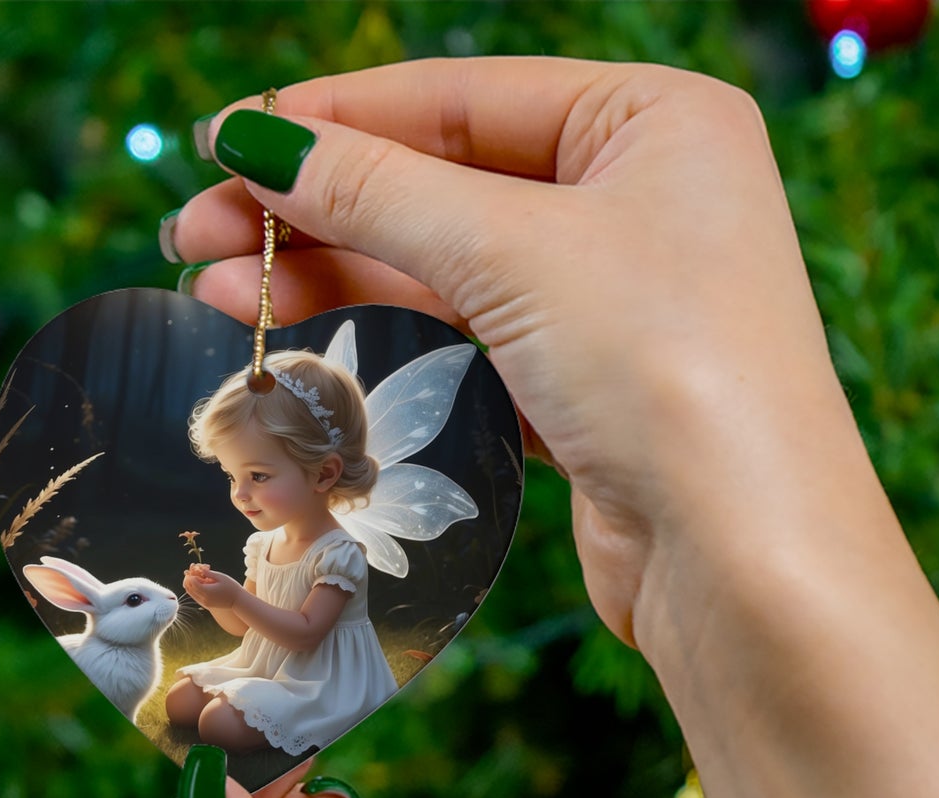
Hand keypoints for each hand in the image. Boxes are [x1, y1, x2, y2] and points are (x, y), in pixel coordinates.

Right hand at [168, 58, 868, 655]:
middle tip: (196, 234)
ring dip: (335, 272)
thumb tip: (257, 141)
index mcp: (655, 121)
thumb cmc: (667, 370)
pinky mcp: (588, 386)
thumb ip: (379, 189)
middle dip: (318, 206)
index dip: (335, 118)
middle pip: (445, 181)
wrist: (742, 558)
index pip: (463, 98)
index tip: (224, 141)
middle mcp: (642, 199)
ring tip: (220, 288)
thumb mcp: (514, 251)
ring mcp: (616, 298)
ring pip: (449, 265)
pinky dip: (389, 332)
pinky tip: (305, 332)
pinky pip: (470, 336)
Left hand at [183, 564, 242, 608]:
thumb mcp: (221, 577)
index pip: (192, 582)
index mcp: (207, 591)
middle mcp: (204, 598)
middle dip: (188, 579)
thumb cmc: (231, 587)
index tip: (195, 568)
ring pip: (190, 593)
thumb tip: (199, 568)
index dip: (192, 574)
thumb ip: (209, 573)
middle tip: (192, 572)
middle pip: (189, 588)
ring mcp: (204, 603)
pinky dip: (193, 590)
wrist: (238, 601)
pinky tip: (198, 584)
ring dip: (190, 585)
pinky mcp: (206, 605)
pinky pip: (195, 597)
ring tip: (194, 576)